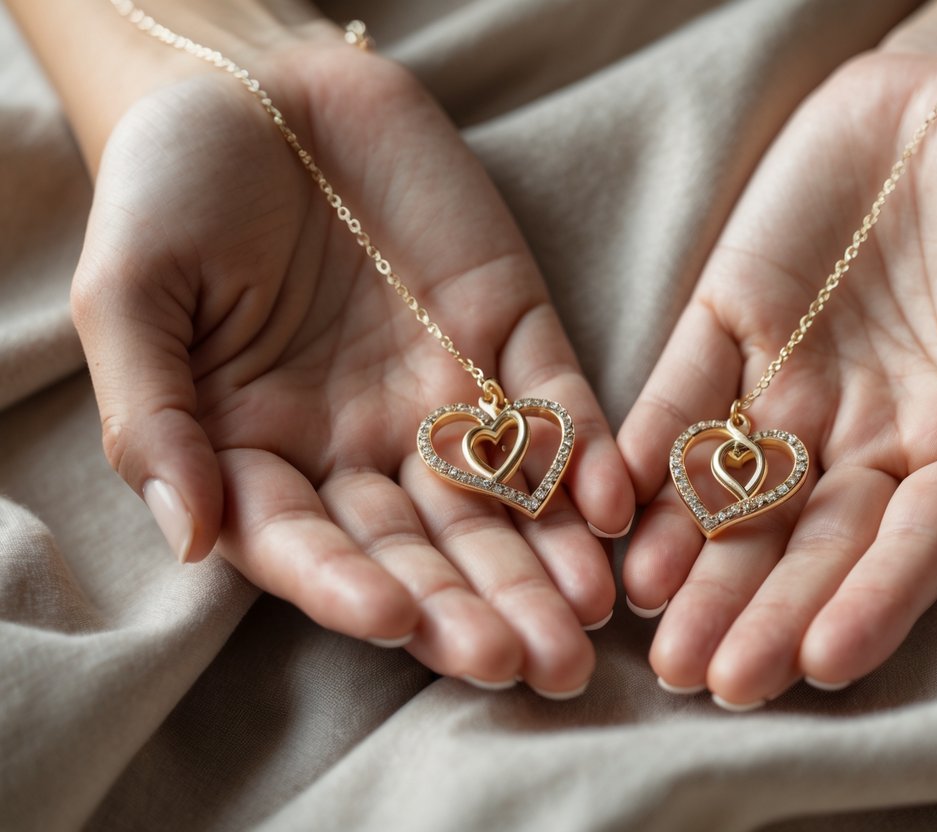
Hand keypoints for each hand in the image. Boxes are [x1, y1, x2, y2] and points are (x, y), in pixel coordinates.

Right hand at [72, 33, 633, 694]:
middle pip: (427, 547)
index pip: (312, 548)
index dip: (350, 589)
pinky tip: (613, 506)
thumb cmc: (172, 190)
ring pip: (504, 499)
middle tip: (534, 666)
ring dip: (549, 559)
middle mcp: (362, 447)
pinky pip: (556, 405)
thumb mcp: (130, 296)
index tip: (395, 623)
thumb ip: (155, 418)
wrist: (263, 84)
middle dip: (479, 607)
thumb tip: (186, 537)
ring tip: (589, 618)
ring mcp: (445, 395)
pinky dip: (586, 454)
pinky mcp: (511, 334)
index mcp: (264, 457)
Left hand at [618, 49, 936, 706]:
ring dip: (689, 554)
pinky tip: (616, 506)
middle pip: (806, 540)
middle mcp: (867, 435)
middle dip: (755, 608)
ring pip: (732, 487)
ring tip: (647, 616)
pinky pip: (684, 393)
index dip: (869, 604)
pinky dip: (651, 447)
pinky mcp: (729, 323)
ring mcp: (791, 383)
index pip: (911, 545)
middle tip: (700, 677)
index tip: (820, 664)